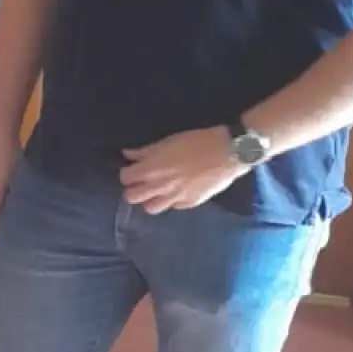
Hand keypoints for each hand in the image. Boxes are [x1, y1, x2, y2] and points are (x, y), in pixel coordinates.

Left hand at [120, 128, 240, 213]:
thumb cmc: (196, 142)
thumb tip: (128, 154)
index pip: (125, 178)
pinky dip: (171, 201)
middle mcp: (160, 187)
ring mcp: (175, 198)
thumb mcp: (167, 142)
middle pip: (132, 198)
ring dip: (150, 200)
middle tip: (141, 182)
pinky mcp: (190, 204)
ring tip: (156, 191)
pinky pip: (173, 207)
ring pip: (150, 208)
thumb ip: (145, 152)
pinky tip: (177, 191)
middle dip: (133, 190)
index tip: (132, 170)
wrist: (227, 153)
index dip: (127, 174)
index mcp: (151, 170)